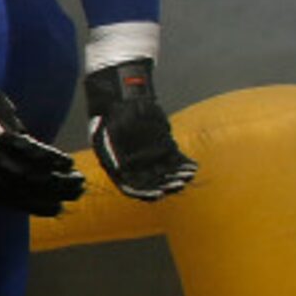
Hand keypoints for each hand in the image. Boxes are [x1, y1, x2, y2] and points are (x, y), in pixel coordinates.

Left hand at [0, 47, 85, 215]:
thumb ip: (6, 169)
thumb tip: (41, 184)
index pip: (8, 200)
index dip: (35, 206)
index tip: (58, 208)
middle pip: (22, 188)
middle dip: (53, 193)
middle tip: (76, 191)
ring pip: (28, 173)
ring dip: (58, 179)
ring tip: (77, 178)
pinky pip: (30, 151)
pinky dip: (52, 159)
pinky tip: (68, 161)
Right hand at [84, 58, 196, 200]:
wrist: (119, 100)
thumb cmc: (109, 117)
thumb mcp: (103, 135)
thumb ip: (111, 153)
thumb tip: (119, 169)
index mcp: (118, 169)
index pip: (133, 188)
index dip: (146, 193)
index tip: (159, 195)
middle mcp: (135, 167)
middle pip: (153, 184)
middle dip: (167, 185)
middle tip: (179, 184)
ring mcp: (150, 158)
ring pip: (167, 174)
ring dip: (178, 177)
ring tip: (188, 175)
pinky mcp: (164, 148)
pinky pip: (176, 160)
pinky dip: (185, 165)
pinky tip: (192, 167)